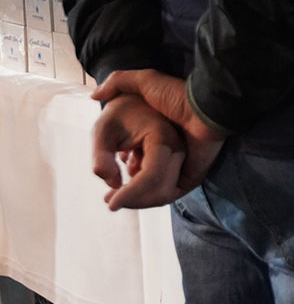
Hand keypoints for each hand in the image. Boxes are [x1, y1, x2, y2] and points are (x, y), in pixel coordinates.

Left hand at [91, 93, 188, 210]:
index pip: (152, 176)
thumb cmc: (118, 113)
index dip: (131, 195)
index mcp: (162, 136)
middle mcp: (180, 147)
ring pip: (168, 191)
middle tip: (109, 200)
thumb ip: (100, 157)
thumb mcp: (102, 130)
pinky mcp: (181, 160)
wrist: (138, 99)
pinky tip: (130, 175)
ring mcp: (183, 154)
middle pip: (163, 189)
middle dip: (135, 200)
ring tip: (117, 188)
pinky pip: (169, 184)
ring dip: (142, 197)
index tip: (109, 204)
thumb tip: (112, 185)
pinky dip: (147, 190)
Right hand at [93, 70, 226, 201]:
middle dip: (123, 193)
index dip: (114, 174)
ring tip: (115, 197)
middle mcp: (167, 156)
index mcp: (155, 140)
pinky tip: (128, 194)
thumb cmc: (176, 95)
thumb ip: (119, 81)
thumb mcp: (145, 82)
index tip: (107, 179)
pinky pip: (165, 195)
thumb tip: (95, 95)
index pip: (134, 166)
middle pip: (140, 184)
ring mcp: (179, 168)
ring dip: (131, 197)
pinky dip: (146, 198)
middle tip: (108, 198)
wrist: (204, 106)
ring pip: (150, 192)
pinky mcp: (189, 178)